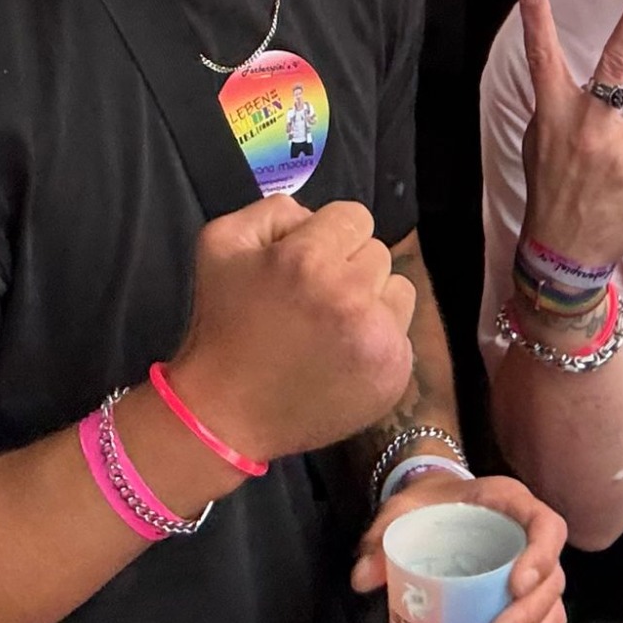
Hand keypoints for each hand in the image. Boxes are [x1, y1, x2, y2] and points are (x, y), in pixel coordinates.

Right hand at [167, 196, 415, 466]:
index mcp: (309, 259)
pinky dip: (376, 339)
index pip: (355, 216)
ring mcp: (378, 339)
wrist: (227, 412)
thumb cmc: (221, 323)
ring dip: (371, 299)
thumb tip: (314, 216)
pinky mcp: (393, 373)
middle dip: (347, 266)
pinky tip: (341, 355)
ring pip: (398, 289)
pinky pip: (402, 333)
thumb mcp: (220, 242)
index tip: (304, 261)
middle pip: (377, 251)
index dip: (327, 235)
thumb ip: (273, 209)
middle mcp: (352, 295)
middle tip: (312, 298)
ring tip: (332, 325)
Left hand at [351, 472, 567, 622]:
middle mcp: (531, 538)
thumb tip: (361, 578)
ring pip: (551, 611)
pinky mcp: (528, 602)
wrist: (436, 506)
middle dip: (528, 617)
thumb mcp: (403, 510)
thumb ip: (382, 537)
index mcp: (510, 505)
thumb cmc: (427, 504)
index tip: (515, 585)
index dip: (540, 556)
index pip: (546, 527)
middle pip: (552, 580)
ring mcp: (534, 573)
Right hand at [516, 0, 622, 271]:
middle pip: (615, 63)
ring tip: (612, 172)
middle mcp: (585, 124)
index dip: (536, 19)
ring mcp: (618, 148)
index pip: (542, 58)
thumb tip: (585, 91)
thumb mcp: (539, 144)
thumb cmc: (552, 190)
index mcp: (553, 114)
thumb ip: (561, 112)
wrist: (565, 250)